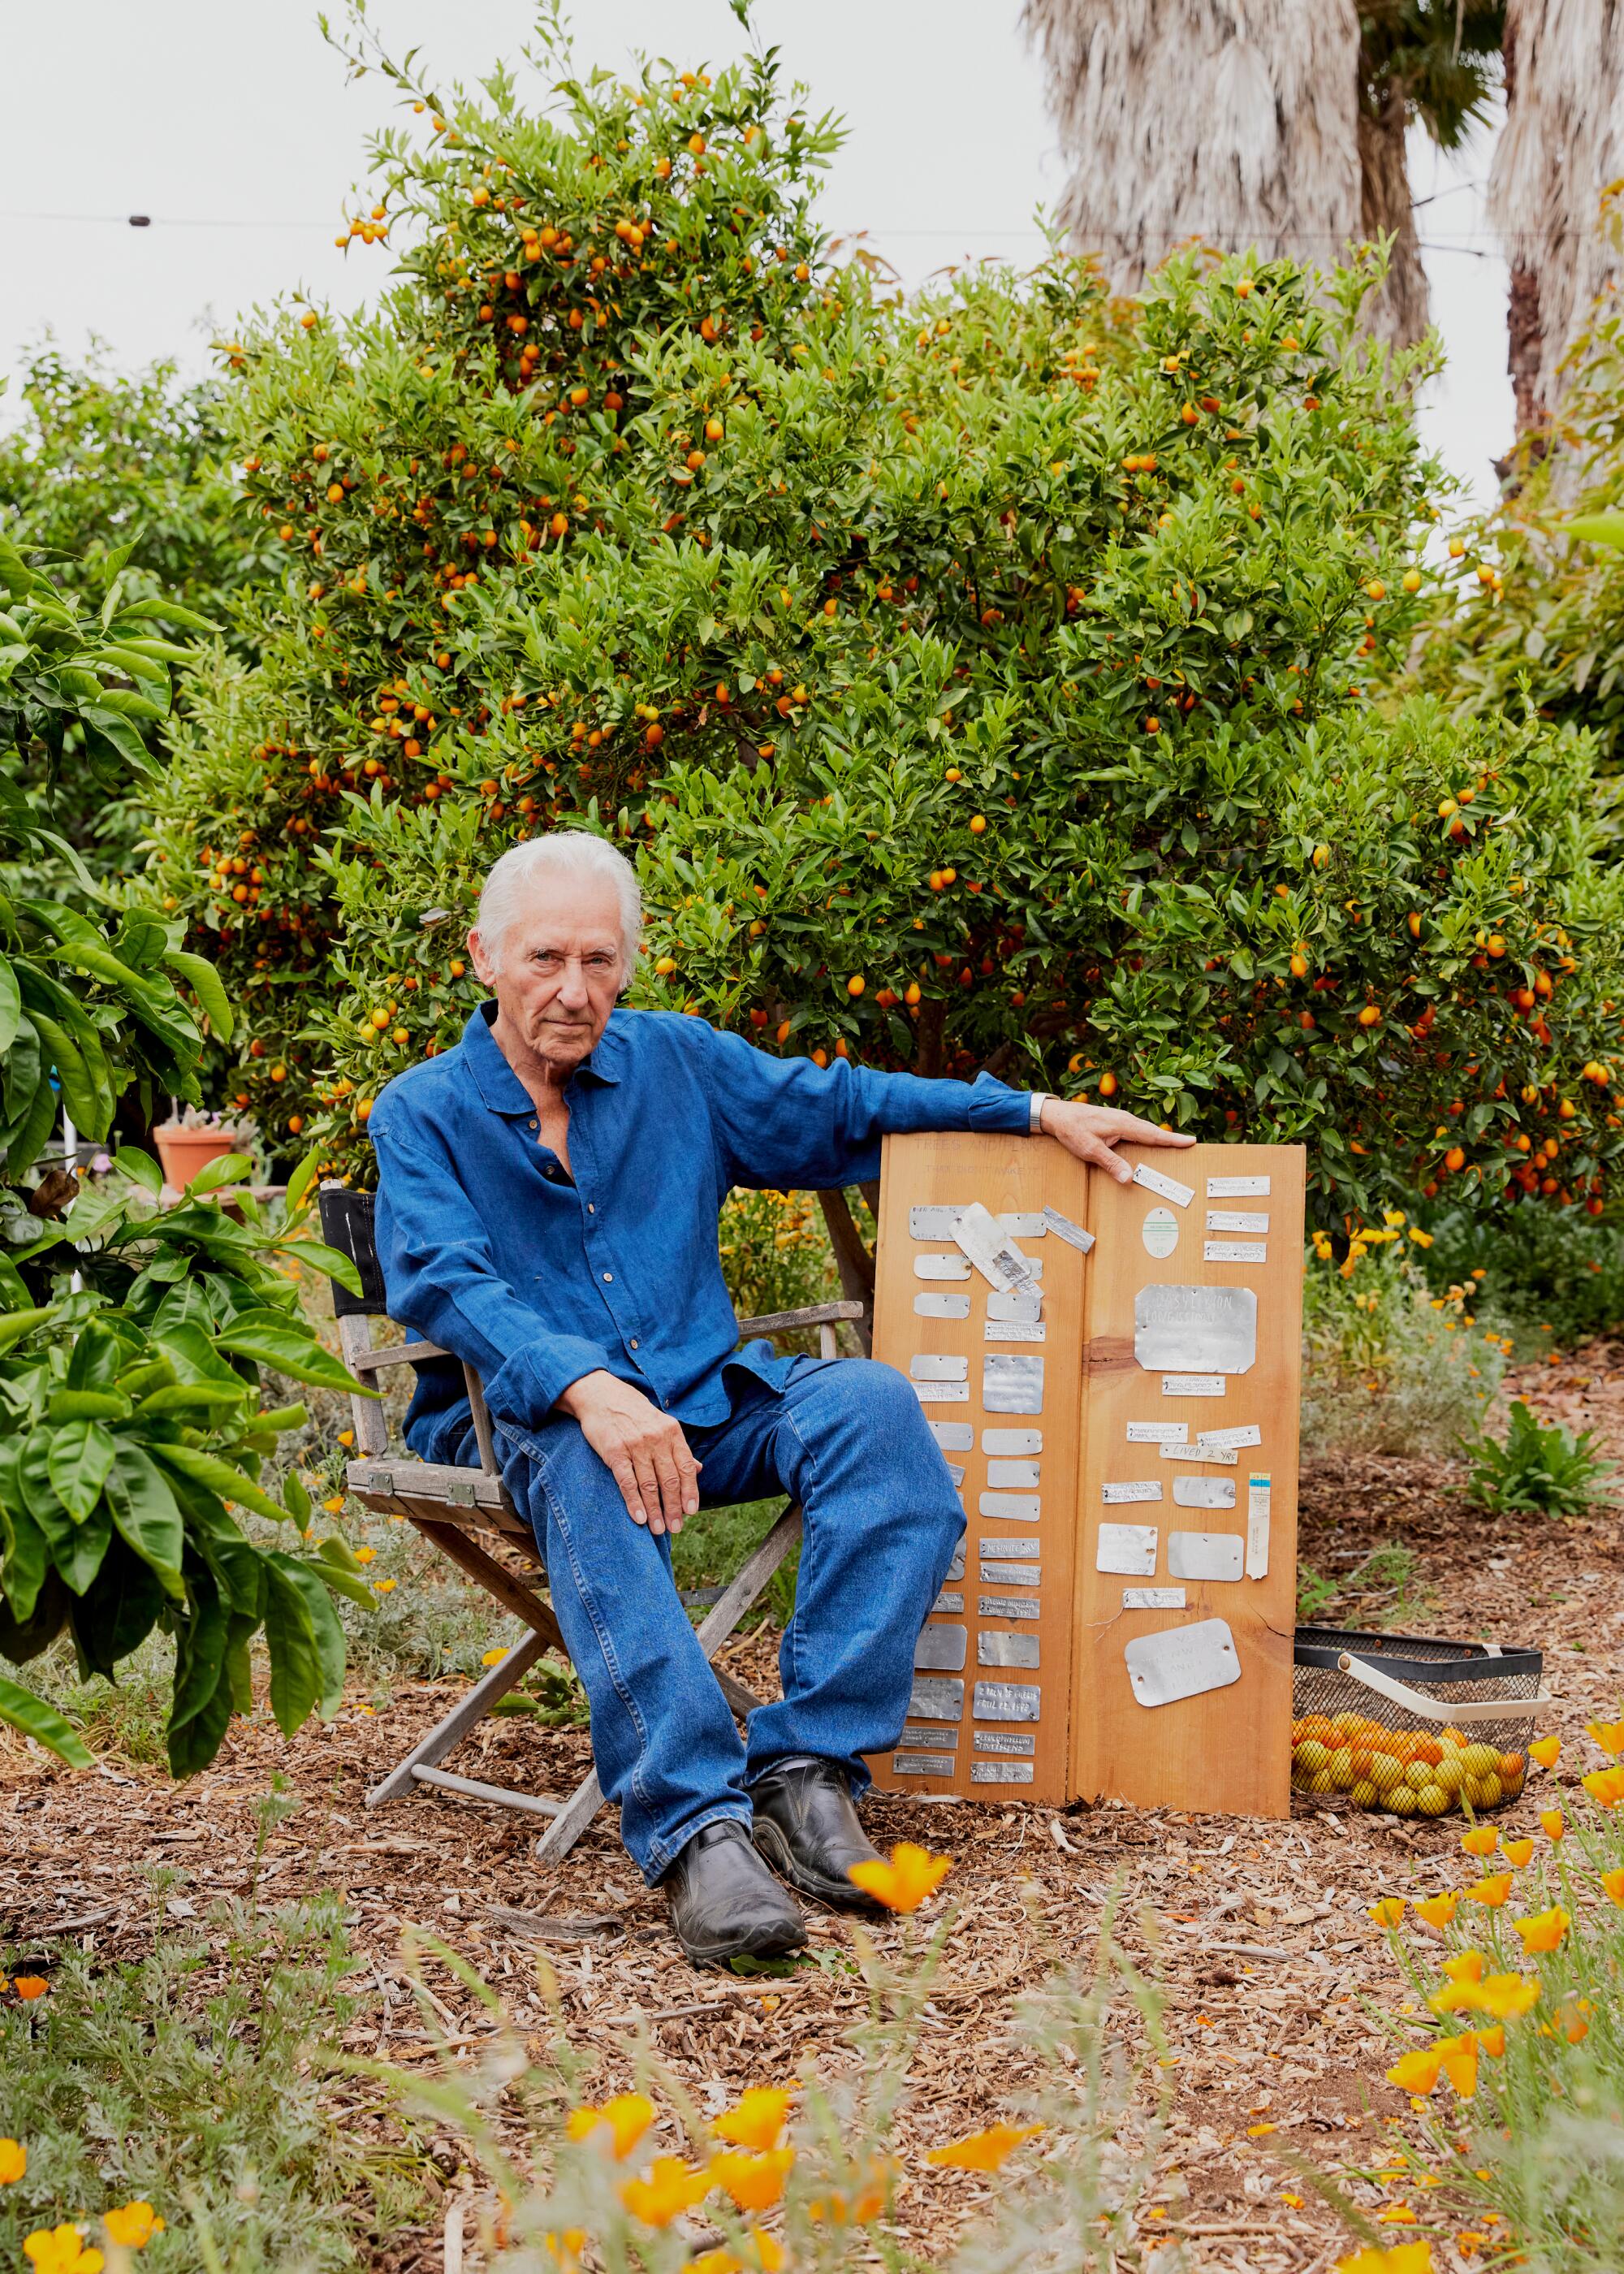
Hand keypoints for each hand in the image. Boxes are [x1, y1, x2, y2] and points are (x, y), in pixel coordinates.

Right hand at [555, 1370, 700, 1534]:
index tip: (691, 1511)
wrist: (602, 1395)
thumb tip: (698, 1470)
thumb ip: (678, 1448)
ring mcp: (635, 1445)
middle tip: (675, 1528)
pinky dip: (634, 1502)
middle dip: (674, 1508)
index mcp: (672, 1432)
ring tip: (658, 1529)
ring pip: (650, 1485)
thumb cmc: (634, 1413)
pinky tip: (639, 1517)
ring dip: (655, 1511)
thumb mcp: (662, 1424)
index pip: (686, 1468)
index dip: (690, 1492)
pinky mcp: (614, 1452)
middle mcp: (656, 1439)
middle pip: (670, 1480)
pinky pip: (627, 1482)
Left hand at [1036, 1097, 1196, 1185]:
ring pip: (1145, 1130)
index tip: (1190, 1141)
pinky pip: (1136, 1129)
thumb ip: (1110, 1163)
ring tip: (1174, 1144)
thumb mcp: (1090, 1150)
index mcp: (1123, 1124)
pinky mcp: (1114, 1121)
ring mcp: (1120, 1119)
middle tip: (1188, 1144)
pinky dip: (1147, 1135)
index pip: (1153, 1134)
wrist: (1057, 1115)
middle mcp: (1125, 1119)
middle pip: (1153, 1131)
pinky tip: (1148, 1141)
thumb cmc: (1072, 1130)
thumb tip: (1128, 1177)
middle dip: (1171, 1138)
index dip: (1172, 1139)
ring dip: (1159, 1136)